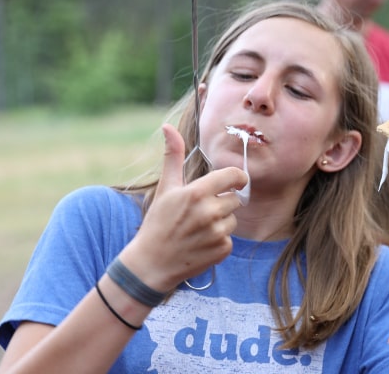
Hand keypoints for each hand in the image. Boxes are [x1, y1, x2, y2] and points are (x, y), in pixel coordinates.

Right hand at [118, 124, 247, 292]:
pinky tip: (200, 243)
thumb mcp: (165, 188)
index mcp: (196, 193)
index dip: (237, 178)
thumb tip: (168, 127)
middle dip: (221, 203)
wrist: (151, 263)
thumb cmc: (158, 223)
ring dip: (220, 222)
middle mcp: (209, 212)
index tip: (233, 182)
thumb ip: (173, 157)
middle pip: (234, 199)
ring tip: (197, 229)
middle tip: (200, 212)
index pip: (234, 176)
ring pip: (233, 219)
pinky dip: (218, 241)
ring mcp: (217, 232)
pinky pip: (230, 238)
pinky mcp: (222, 249)